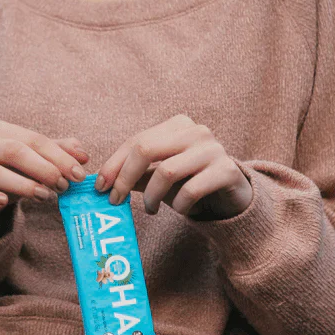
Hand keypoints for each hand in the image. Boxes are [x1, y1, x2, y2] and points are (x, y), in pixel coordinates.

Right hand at [0, 120, 89, 227]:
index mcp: (2, 131)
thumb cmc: (11, 174)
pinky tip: (3, 202)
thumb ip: (58, 154)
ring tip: (45, 196)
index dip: (59, 156)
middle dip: (43, 169)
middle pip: (15, 151)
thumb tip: (84, 154)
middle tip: (63, 186)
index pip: (35, 140)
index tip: (79, 174)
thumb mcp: (35, 162)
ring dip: (22, 184)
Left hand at [95, 114, 252, 219]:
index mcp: (177, 125)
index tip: (100, 187)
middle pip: (146, 149)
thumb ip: (136, 175)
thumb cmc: (191, 182)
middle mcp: (195, 131)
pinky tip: (179, 208)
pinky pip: (191, 189)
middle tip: (115, 201)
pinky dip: (179, 204)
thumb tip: (103, 183)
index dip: (114, 164)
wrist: (234, 195)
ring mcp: (212, 148)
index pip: (137, 141)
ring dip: (151, 196)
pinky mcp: (226, 170)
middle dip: (124, 177)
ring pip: (166, 171)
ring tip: (150, 209)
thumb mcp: (160, 177)